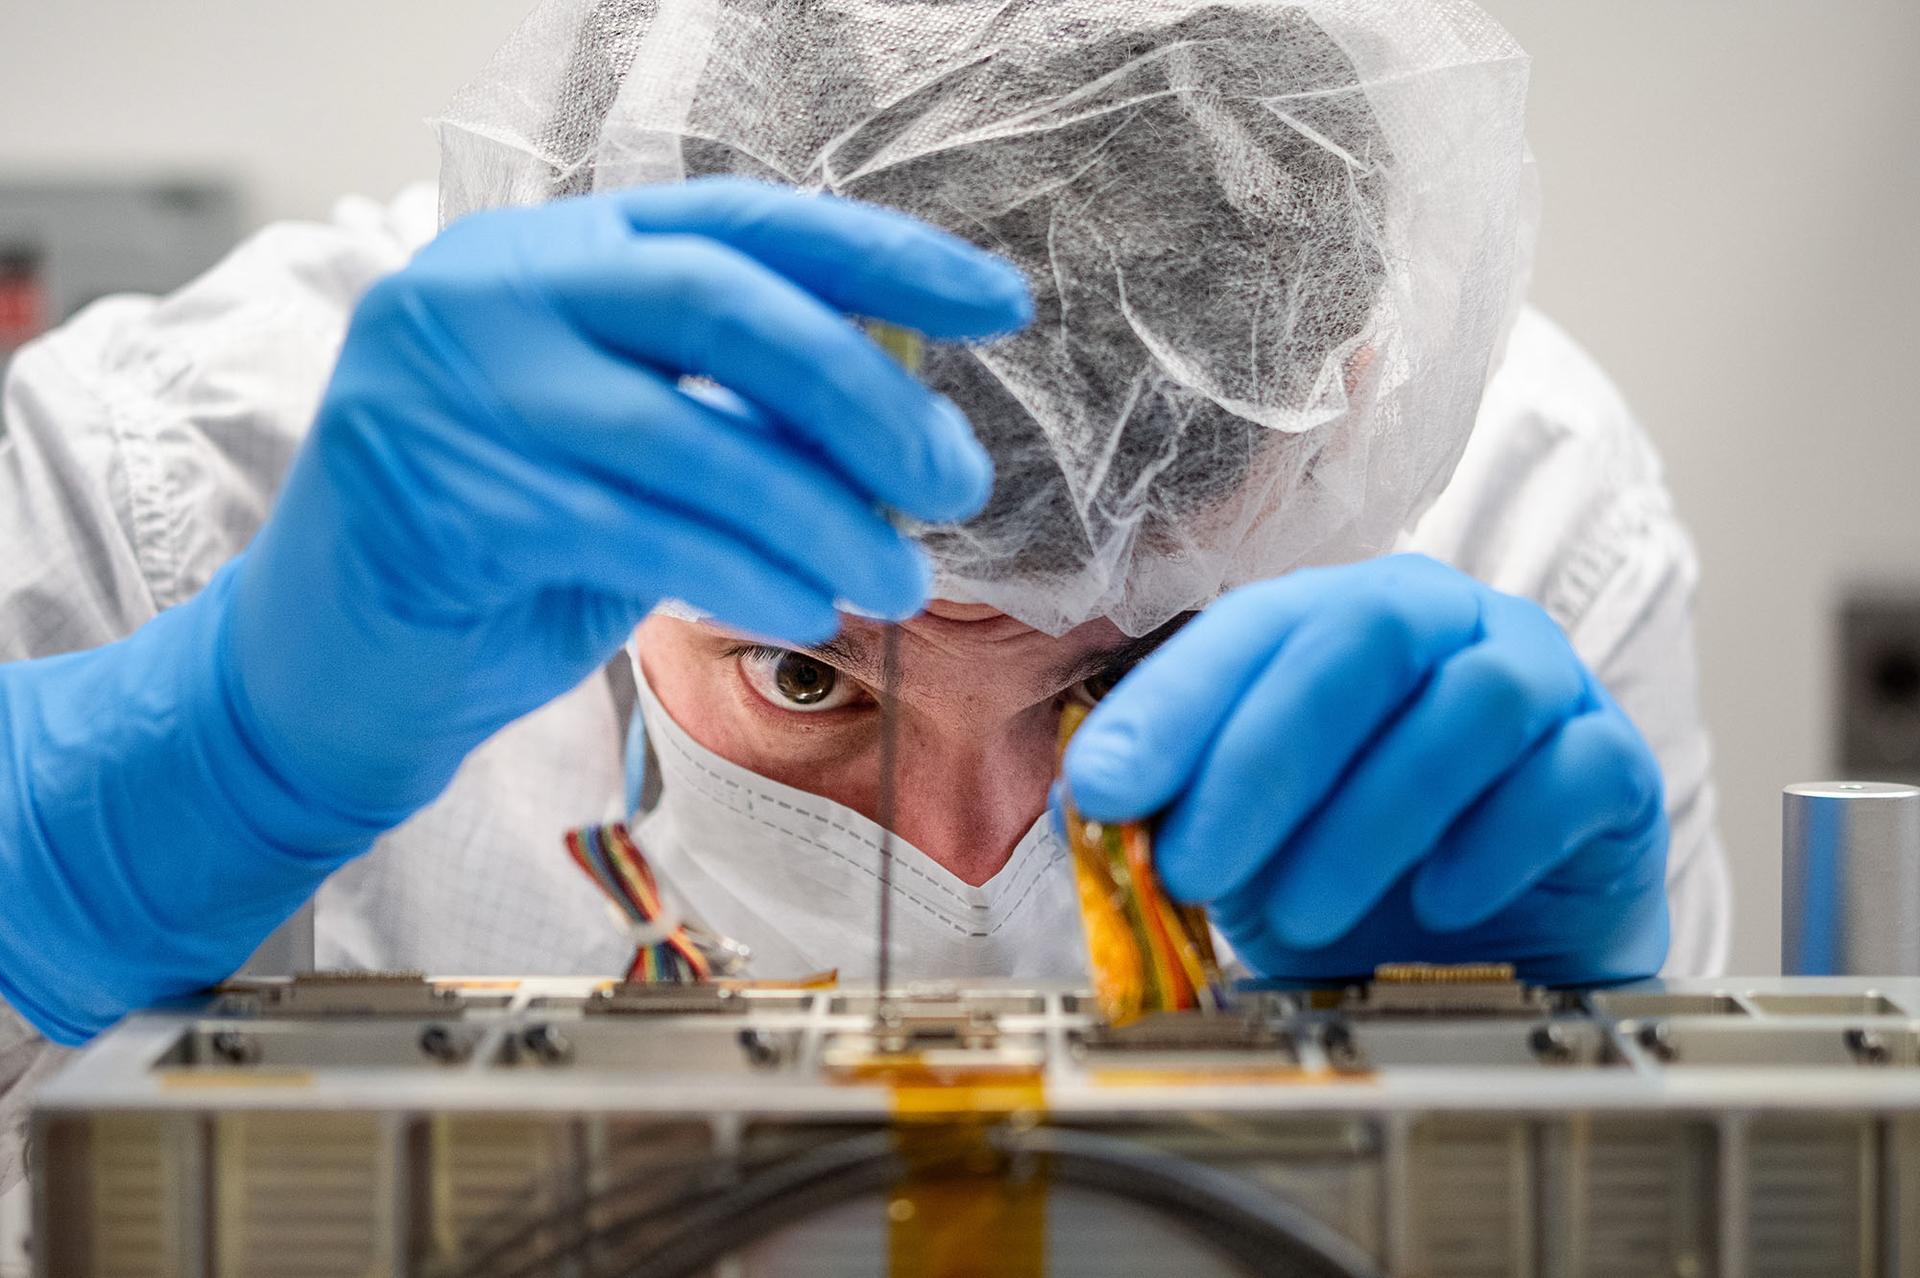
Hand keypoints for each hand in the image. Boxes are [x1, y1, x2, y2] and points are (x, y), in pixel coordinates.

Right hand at [233, 177, 1029, 822]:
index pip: (742, 224)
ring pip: (686, 433)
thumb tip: (902, 414)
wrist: (329, 673)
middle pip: (721, 302)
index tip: (997, 305)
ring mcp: (449, 384)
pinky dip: (742, 570)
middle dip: (864, 395)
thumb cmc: (502, 555)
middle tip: (954, 479)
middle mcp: (489, 288)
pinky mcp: (435, 495)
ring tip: (898, 579)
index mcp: (550, 250)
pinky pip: (635, 530)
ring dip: (820, 514)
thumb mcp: (635, 455)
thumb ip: (737, 412)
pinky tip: (804, 608)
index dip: (883, 259)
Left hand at [1062, 555, 1667, 984]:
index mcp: (1339, 620)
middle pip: (1363, 639)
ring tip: (1300, 914)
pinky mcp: (1617, 766)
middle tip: (1195, 867)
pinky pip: (1569, 776)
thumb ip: (1172, 806)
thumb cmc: (1350, 877)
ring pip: (1470, 705)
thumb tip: (1086, 801)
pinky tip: (1435, 905)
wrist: (1485, 954)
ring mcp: (1542, 683)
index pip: (1253, 627)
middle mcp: (1445, 626)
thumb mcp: (1243, 842)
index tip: (1104, 788)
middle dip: (1262, 759)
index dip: (1174, 705)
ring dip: (1368, 817)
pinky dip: (1492, 844)